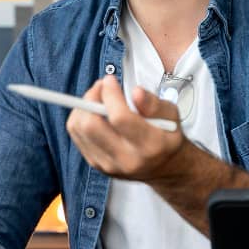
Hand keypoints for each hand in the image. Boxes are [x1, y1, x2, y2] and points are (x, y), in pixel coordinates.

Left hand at [65, 75, 185, 182]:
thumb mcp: (171, 115)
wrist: (165, 167)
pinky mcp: (97, 165)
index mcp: (150, 145)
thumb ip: (154, 103)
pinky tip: (94, 113)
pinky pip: (77, 136)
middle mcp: (127, 159)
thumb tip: (136, 92)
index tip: (110, 80)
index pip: (120, 118)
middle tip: (101, 87)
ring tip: (98, 98)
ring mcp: (109, 165)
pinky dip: (81, 118)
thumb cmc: (167, 136)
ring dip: (83, 106)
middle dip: (91, 98)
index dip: (110, 94)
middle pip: (91, 126)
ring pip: (79, 129)